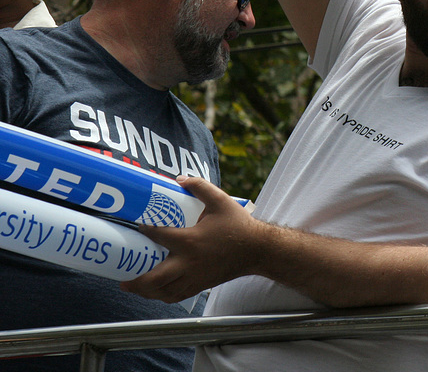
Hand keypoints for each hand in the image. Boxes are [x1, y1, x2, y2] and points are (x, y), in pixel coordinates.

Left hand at [120, 176, 262, 301]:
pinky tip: (156, 291)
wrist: (257, 249)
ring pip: (164, 292)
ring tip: (134, 285)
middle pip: (155, 279)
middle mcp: (189, 263)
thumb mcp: (219, 200)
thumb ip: (199, 186)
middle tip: (122, 275)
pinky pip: (176, 296)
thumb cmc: (238, 225)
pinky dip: (163, 296)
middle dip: (135, 280)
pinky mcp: (201, 286)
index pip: (159, 237)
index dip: (145, 232)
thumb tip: (179, 179)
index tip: (137, 227)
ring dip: (146, 291)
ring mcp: (194, 278)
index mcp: (191, 241)